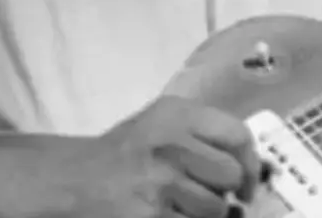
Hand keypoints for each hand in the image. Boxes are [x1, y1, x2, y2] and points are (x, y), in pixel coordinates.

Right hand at [0, 95, 262, 217]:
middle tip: (211, 199)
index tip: (246, 182)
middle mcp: (169, 142)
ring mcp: (158, 180)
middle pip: (229, 173)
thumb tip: (253, 171)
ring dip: (206, 215)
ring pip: (215, 207)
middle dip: (225, 193)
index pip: (237, 134)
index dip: (250, 162)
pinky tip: (170, 214)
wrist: (68, 180)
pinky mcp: (150, 213)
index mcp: (176, 114)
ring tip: (180, 208)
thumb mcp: (161, 127)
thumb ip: (203, 138)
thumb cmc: (121, 156)